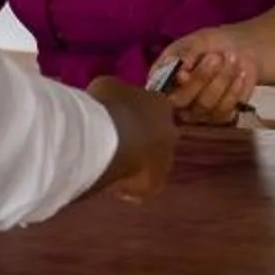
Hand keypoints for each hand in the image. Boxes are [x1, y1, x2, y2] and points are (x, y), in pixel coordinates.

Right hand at [89, 76, 178, 201]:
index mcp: (161, 105)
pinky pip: (141, 187)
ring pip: (150, 164)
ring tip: (108, 165)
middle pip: (156, 137)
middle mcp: (170, 132)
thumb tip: (110, 100)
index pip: (153, 108)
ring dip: (134, 164)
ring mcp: (165, 160)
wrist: (106, 140)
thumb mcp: (107, 87)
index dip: (135, 114)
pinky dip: (127, 187)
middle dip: (139, 140)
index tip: (117, 117)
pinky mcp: (155, 185)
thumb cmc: (105, 107)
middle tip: (114, 143)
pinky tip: (109, 185)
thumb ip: (115, 96)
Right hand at [157, 29, 259, 127]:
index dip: (170, 84)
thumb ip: (185, 54)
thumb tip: (180, 74)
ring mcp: (197, 113)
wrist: (234, 50)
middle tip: (216, 57)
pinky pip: (225, 110)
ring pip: (206, 105)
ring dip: (222, 80)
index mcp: (162, 81)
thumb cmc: (208, 45)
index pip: (159, 92)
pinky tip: (241, 73)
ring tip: (232, 58)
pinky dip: (235, 90)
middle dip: (201, 78)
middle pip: (183, 101)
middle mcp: (176, 102)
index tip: (185, 72)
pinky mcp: (219, 118)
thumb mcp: (195, 41)